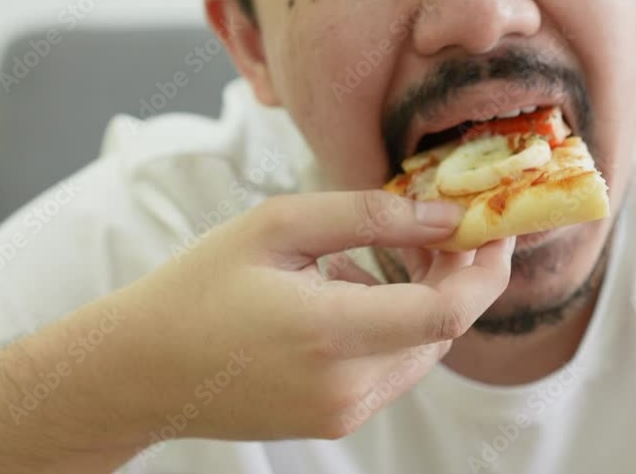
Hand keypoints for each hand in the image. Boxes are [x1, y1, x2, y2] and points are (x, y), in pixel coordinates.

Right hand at [115, 190, 514, 441]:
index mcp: (330, 334)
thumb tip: (444, 215)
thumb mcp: (278, 228)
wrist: (141, 370)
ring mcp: (344, 413)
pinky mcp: (337, 420)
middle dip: (456, 273)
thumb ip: (370, 216)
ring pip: (423, 348)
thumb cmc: (199, 288)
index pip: (447, 311)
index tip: (494, 227)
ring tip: (388, 251)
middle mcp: (347, 387)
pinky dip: (396, 324)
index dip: (485, 268)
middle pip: (443, 328)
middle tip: (440, 223)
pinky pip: (394, 367)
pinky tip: (355, 288)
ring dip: (426, 296)